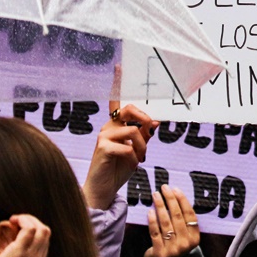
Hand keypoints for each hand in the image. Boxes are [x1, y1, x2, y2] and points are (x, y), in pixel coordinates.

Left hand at [0, 214, 49, 256]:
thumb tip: (6, 249)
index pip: (44, 241)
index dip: (33, 230)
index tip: (18, 228)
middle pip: (46, 232)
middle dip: (32, 221)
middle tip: (16, 221)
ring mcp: (31, 255)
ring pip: (40, 227)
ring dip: (27, 219)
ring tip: (14, 220)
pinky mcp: (21, 250)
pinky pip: (29, 227)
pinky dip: (22, 220)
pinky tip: (12, 221)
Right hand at [82, 66, 160, 209]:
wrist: (103, 190)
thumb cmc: (118, 169)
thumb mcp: (136, 151)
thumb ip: (143, 136)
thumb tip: (154, 122)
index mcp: (115, 125)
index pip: (116, 101)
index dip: (118, 83)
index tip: (119, 66)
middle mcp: (107, 127)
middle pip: (130, 110)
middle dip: (144, 119)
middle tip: (149, 132)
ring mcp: (103, 136)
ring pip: (134, 131)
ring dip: (143, 147)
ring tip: (140, 158)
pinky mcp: (102, 148)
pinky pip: (128, 147)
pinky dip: (135, 157)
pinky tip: (131, 164)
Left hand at [142, 184, 200, 256]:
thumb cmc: (175, 249)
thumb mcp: (184, 238)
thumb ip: (184, 223)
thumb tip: (176, 199)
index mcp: (195, 239)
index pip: (190, 215)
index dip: (182, 201)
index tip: (175, 189)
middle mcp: (185, 244)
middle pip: (177, 216)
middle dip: (170, 199)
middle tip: (164, 188)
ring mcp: (173, 250)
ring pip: (166, 223)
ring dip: (160, 206)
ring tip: (156, 195)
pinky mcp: (160, 253)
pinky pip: (155, 233)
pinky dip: (152, 221)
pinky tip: (150, 211)